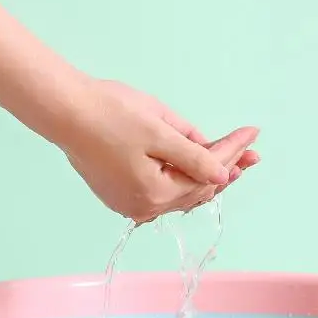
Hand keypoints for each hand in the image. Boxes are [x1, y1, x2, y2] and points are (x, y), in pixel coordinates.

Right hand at [59, 77, 259, 222]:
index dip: (232, 152)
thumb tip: (223, 176)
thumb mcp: (160, 131)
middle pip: (196, 188)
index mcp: (154, 193)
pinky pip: (161, 191)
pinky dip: (180, 179)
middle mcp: (143, 207)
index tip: (252, 134)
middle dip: (225, 167)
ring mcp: (129, 203)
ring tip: (233, 161)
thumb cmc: (110, 113)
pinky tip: (196, 169)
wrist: (65, 110)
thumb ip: (195, 156)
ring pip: (179, 192)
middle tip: (251, 152)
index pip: (206, 173)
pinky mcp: (119, 194)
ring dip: (204, 175)